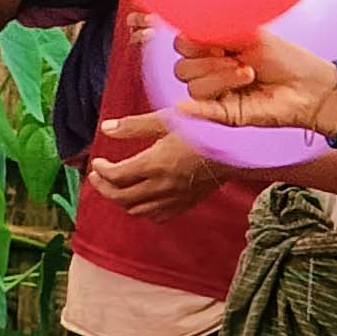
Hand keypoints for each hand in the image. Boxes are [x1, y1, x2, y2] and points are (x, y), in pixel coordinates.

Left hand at [86, 115, 229, 216]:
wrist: (239, 147)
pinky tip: (140, 199)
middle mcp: (163, 186)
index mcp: (156, 164)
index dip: (101, 171)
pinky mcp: (186, 203)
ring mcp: (175, 198)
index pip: (116, 176)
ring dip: (120, 200)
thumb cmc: (204, 127)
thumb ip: (134, 126)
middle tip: (97, 176)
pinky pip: (157, 216)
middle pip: (121, 197)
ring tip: (114, 187)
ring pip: (136, 210)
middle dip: (103, 187)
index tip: (97, 162)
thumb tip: (105, 128)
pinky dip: (142, 211)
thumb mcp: (167, 119)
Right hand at [168, 30, 336, 133]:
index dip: (195, 42)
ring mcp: (217, 95)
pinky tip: (185, 107)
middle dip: (210, 61)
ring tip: (249, 75)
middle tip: (239, 59)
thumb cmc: (284, 58)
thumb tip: (189, 27)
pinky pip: (200, 111)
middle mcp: (211, 72)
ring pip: (194, 87)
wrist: (309, 85)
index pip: (182, 45)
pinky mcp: (226, 114)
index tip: (220, 41)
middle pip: (182, 68)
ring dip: (222, 78)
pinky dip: (191, 108)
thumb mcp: (249, 35)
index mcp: (214, 49)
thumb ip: (217, 31)